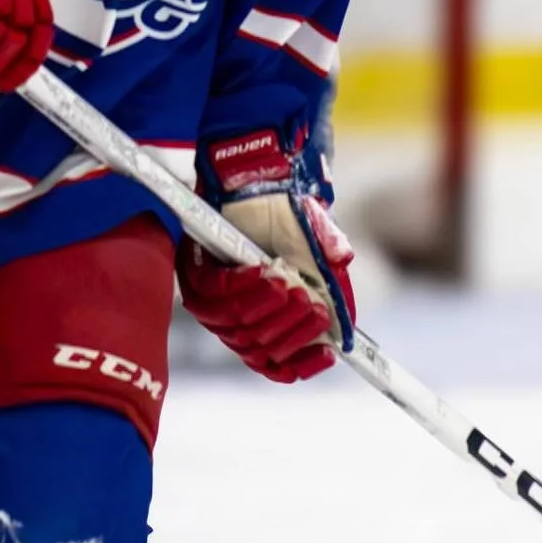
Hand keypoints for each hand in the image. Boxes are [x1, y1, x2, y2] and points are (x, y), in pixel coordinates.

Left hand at [179, 127, 355, 381]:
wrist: (261, 177)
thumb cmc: (291, 217)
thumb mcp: (321, 249)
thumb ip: (333, 283)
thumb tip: (347, 326)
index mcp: (267, 321)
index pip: (277, 365)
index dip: (302, 365)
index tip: (329, 355)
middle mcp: (237, 316)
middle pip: (258, 348)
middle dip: (291, 328)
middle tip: (312, 304)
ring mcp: (213, 298)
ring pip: (236, 324)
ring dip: (266, 307)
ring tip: (288, 283)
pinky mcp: (194, 272)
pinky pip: (213, 292)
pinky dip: (240, 284)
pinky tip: (261, 267)